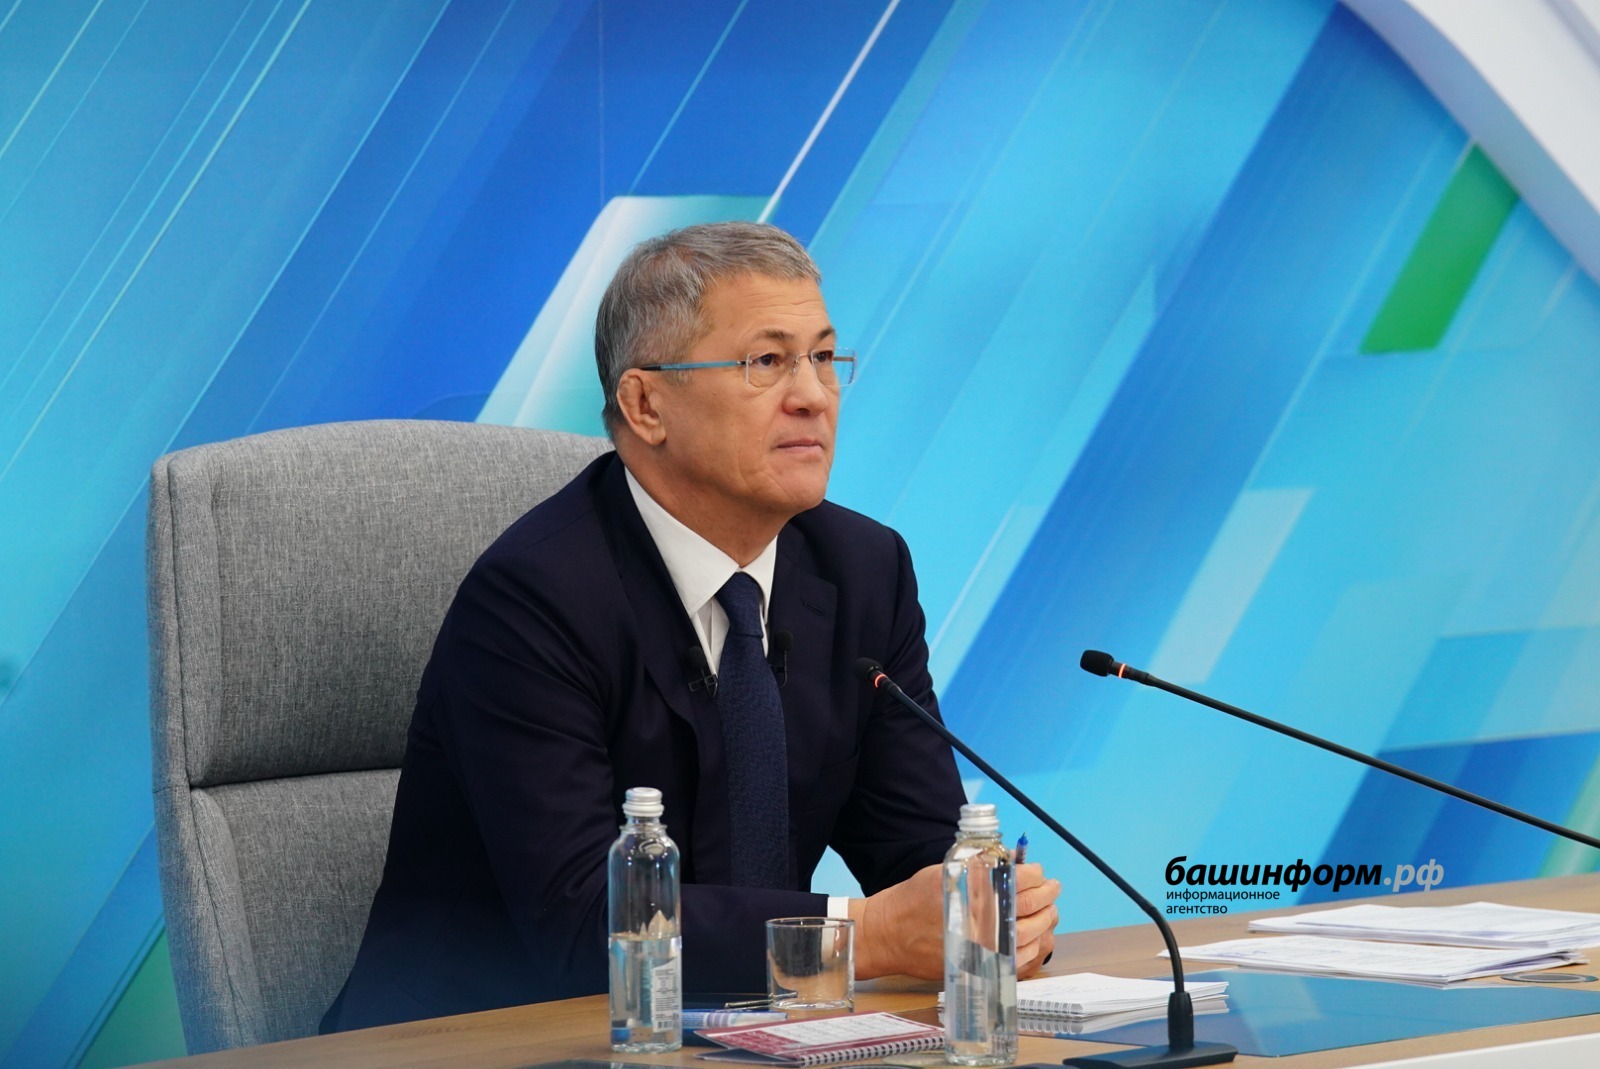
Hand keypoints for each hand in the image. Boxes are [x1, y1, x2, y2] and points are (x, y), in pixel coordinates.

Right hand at [849, 862, 1060, 979]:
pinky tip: (1037, 937)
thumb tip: (1011, 861)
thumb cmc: (913, 899)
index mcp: (971, 891)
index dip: (1035, 874)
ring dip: (1046, 921)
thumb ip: (978, 866)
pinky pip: (1018, 961)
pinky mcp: (980, 965)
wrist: (890, 934)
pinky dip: (1033, 948)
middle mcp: (980, 919)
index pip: (1019, 880)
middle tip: (1053, 888)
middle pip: (1029, 908)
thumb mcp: (945, 871)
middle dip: (1047, 895)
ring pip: (1030, 935)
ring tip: (1050, 911)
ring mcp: (982, 945)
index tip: (1039, 872)